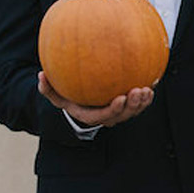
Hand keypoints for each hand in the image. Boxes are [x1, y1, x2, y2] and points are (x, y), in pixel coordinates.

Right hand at [37, 71, 153, 126]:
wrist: (79, 101)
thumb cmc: (66, 96)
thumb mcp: (53, 94)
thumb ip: (46, 88)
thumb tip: (40, 75)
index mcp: (91, 116)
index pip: (104, 116)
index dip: (114, 109)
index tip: (120, 98)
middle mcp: (107, 117)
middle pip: (123, 115)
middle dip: (133, 105)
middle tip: (138, 91)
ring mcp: (118, 113)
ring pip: (134, 111)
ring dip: (143, 102)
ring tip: (148, 89)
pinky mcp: (127, 106)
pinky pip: (138, 103)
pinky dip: (146, 96)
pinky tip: (153, 81)